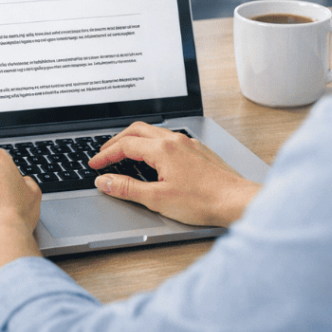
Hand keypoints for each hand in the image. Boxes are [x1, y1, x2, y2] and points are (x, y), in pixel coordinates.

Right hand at [89, 122, 260, 226]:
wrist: (237, 201)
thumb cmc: (204, 201)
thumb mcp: (157, 199)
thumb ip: (127, 188)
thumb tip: (104, 182)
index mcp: (162, 149)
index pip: (125, 145)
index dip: (105, 154)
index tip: (95, 164)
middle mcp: (175, 141)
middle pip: (137, 130)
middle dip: (116, 141)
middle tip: (104, 154)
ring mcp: (188, 144)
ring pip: (154, 132)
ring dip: (135, 140)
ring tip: (124, 153)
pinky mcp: (198, 151)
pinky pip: (169, 139)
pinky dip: (152, 144)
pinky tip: (154, 158)